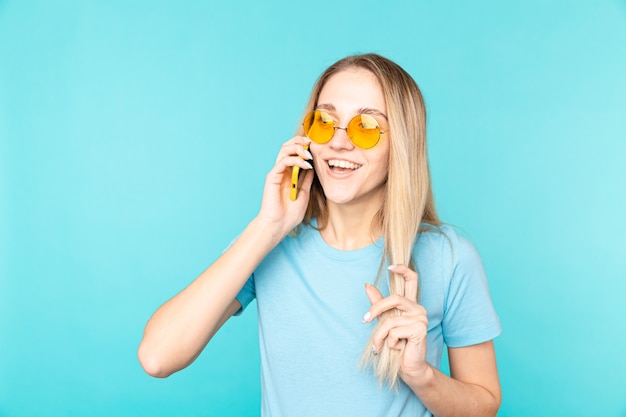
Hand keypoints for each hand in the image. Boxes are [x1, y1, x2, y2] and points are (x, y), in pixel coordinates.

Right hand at [257, 136, 313, 235]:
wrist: (279, 225)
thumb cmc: (290, 213)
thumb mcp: (304, 193)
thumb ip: (307, 179)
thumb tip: (314, 167)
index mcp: (289, 174)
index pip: (294, 152)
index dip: (304, 146)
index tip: (317, 146)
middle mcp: (282, 171)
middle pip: (288, 146)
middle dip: (299, 141)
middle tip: (311, 143)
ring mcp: (277, 173)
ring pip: (284, 150)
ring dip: (298, 148)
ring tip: (310, 155)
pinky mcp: (272, 177)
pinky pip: (283, 161)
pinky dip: (296, 160)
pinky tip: (306, 165)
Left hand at [363, 265, 429, 381]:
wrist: (408, 366)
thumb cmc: (396, 344)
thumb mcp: (384, 322)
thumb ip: (378, 304)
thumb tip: (367, 285)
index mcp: (410, 304)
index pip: (412, 280)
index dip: (403, 270)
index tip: (390, 267)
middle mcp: (418, 308)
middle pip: (395, 298)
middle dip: (376, 309)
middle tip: (364, 320)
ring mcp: (421, 318)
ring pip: (390, 320)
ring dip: (379, 336)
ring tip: (379, 346)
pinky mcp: (420, 329)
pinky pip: (395, 331)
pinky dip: (389, 342)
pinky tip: (397, 348)